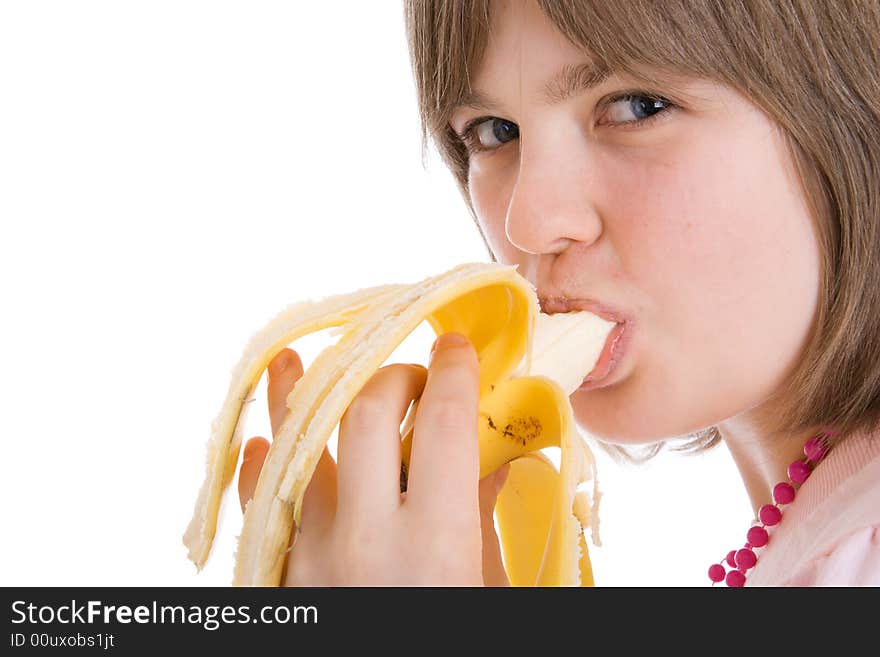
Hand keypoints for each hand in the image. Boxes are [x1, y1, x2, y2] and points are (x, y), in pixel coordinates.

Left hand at [237, 333, 509, 585]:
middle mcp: (366, 541)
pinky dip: (261, 467)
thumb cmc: (453, 650)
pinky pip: (261, 505)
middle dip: (391, 379)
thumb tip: (487, 457)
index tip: (456, 350)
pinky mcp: (282, 578)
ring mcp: (314, 557)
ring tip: (288, 360)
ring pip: (294, 448)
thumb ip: (479, 518)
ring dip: (294, 397)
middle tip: (412, 380)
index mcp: (435, 544)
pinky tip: (261, 441)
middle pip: (366, 418)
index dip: (453, 374)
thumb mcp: (485, 585)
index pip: (444, 426)